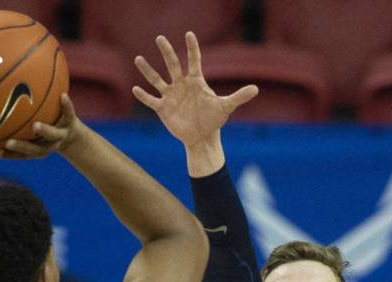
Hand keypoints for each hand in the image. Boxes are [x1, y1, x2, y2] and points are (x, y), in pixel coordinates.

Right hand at [0, 93, 80, 158]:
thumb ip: (8, 120)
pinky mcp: (71, 122)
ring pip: (53, 135)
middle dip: (22, 147)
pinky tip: (62, 95)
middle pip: (36, 150)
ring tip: (35, 125)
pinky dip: (66, 105)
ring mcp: (60, 134)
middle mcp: (48, 144)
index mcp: (37, 148)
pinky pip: (69, 113)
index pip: (21, 155)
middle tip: (8, 142)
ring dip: (44, 131)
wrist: (72, 131)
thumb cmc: (43, 126)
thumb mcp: (28, 124)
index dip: (9, 155)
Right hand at [133, 32, 257, 147]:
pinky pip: (151, 100)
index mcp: (196, 81)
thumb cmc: (214, 120)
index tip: (189, 34)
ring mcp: (170, 96)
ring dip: (147, 70)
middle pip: (172, 65)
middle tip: (160, 38)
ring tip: (138, 58)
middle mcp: (181, 85)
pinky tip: (136, 89)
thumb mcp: (226, 107)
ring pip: (157, 80)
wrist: (202, 137)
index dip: (192, 48)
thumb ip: (239, 97)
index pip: (193, 60)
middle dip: (166, 52)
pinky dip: (143, 96)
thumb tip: (256, 89)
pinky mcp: (163, 108)